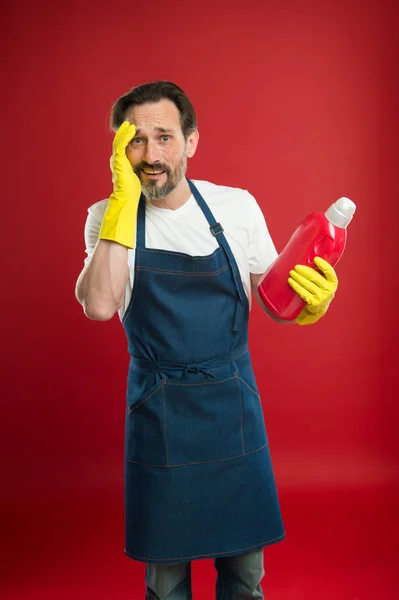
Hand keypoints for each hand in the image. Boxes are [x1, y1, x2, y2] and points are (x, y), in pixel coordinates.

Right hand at [99, 121, 141, 247]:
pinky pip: (121, 144)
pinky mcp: (119, 162)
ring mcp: (117, 161)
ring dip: (125, 130)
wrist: (127, 201)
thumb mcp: (138, 177)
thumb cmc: (133, 193)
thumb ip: (140, 170)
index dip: (129, 137)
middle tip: (131, 121)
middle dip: (126, 131)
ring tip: (131, 122)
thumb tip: (151, 168)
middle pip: (121, 142)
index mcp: (122, 164)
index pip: (125, 147)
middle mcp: (117, 161)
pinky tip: (131, 128)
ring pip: (119, 141)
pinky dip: (125, 135)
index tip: (136, 128)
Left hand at [288, 257, 337, 324]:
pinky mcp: (313, 302)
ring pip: (307, 284)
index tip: (315, 259)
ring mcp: (321, 297)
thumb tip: (321, 254)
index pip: (329, 271)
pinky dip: (296, 286)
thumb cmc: (320, 290)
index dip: (323, 264)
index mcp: (333, 282)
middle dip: (304, 271)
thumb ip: (323, 271)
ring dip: (298, 277)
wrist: (318, 308)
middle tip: (296, 267)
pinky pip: (303, 292)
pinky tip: (291, 281)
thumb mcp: (325, 281)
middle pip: (315, 277)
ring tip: (291, 273)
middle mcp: (329, 290)